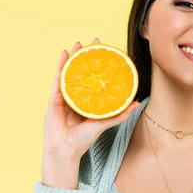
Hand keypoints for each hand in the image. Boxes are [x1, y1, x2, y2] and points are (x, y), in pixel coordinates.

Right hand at [43, 38, 140, 162]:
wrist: (65, 150)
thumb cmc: (83, 140)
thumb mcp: (104, 124)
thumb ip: (119, 115)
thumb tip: (137, 103)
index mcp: (89, 101)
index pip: (96, 79)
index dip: (101, 66)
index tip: (108, 52)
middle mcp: (78, 96)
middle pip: (83, 72)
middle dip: (88, 57)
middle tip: (95, 43)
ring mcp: (65, 96)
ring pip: (70, 72)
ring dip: (73, 57)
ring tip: (78, 44)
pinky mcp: (55, 98)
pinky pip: (58, 78)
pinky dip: (61, 65)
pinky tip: (64, 54)